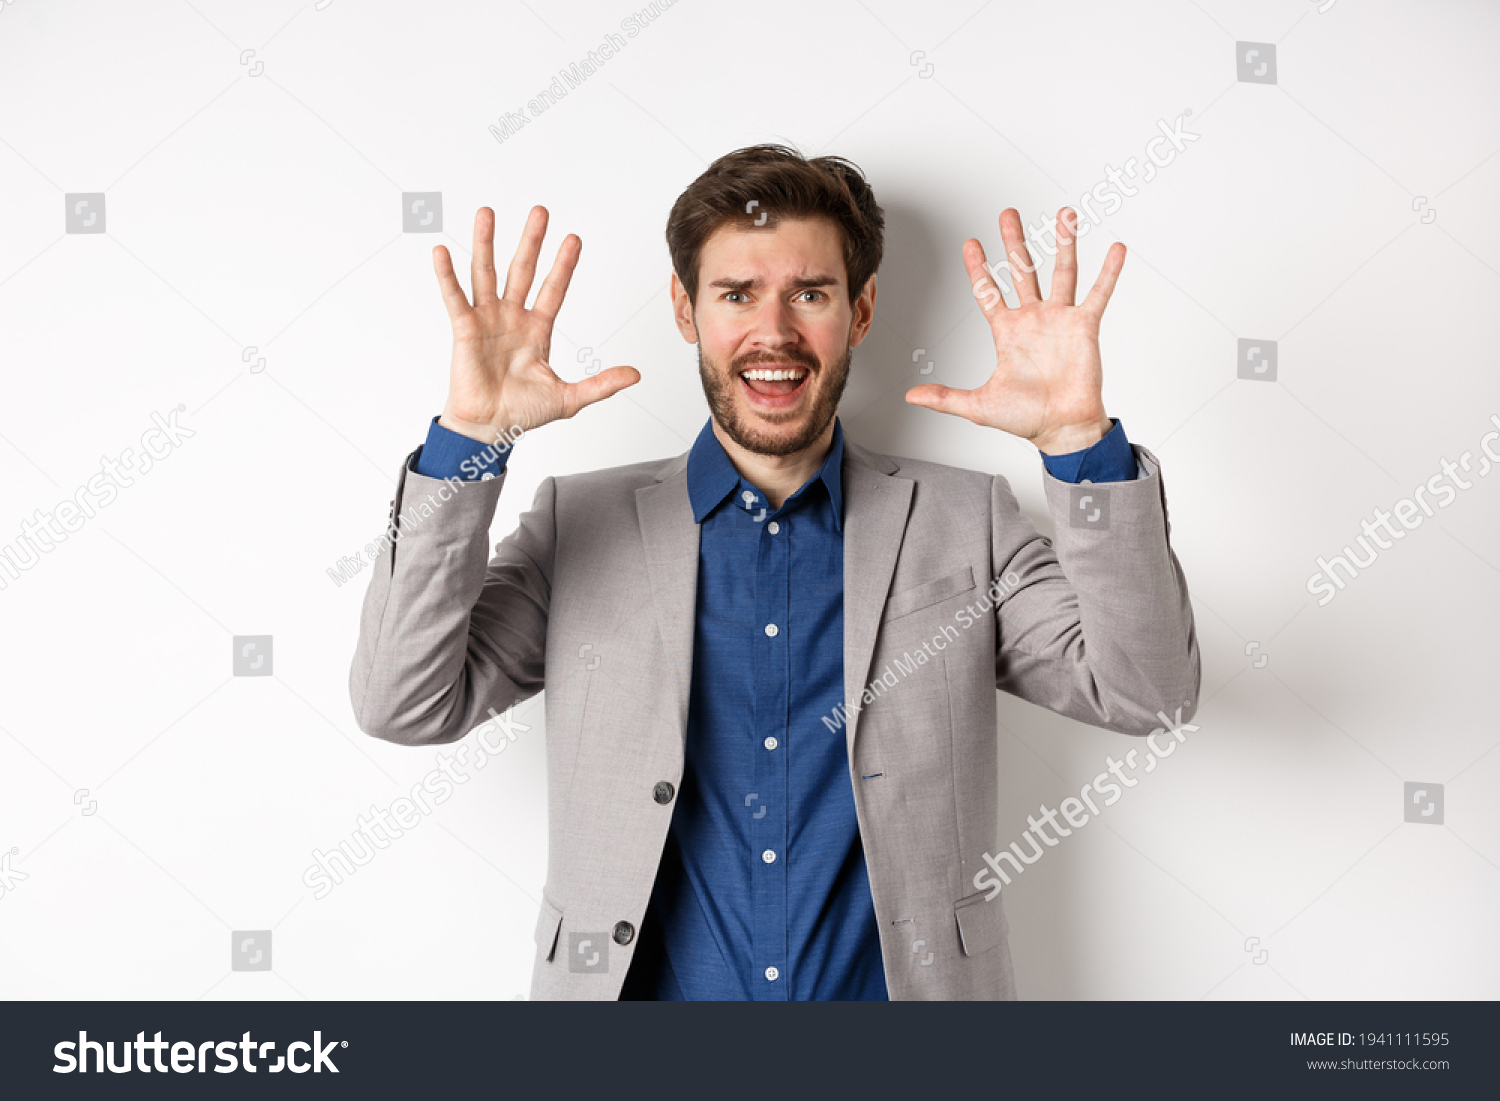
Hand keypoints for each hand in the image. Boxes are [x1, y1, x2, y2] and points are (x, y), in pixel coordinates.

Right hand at [433, 205, 638, 442]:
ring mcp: (487, 320)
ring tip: (487, 213)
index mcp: (537, 329)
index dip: (563, 265)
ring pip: (487, 273)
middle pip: (523, 271)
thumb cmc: (523, 413)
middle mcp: (512, 318)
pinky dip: (447, 275)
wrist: (490, 429)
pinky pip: (455, 297)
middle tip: (540, 211)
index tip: (573, 239)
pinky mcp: (464, 330)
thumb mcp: (569, 398)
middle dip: (531, 241)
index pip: (554, 289)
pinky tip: (442, 251)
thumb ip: (601, 384)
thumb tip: (635, 375)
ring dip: (486, 243)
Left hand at [906, 207, 1122, 454]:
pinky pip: (1098, 294)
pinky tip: (1116, 249)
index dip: (978, 269)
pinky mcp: (1085, 327)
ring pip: (1062, 271)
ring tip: (1064, 215)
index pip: (989, 292)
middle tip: (1007, 214)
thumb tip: (911, 396)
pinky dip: (1109, 272)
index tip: (970, 244)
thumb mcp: (978, 406)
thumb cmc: (1025, 419)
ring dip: (1063, 243)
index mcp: (1008, 332)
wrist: (1061, 429)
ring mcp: (1060, 320)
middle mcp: (1034, 319)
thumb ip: (945, 397)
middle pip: (1022, 270)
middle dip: (1014, 242)